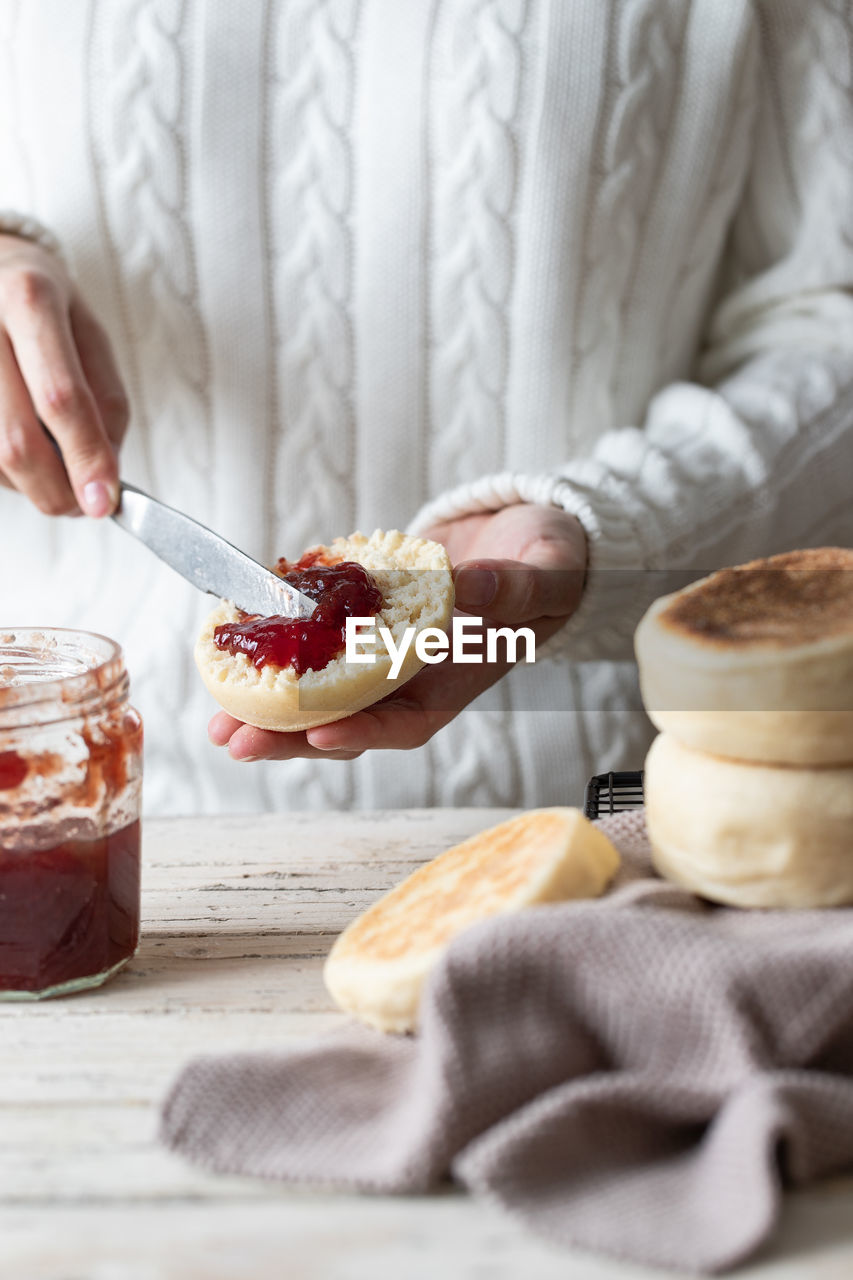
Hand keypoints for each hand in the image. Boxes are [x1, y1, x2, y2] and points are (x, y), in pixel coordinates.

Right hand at [0, 234, 127, 515]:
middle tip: (82, 504)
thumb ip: (106, 402)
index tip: (105, 502)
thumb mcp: (91, 334)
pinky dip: (2, 472)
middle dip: (55, 489)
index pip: (60, 397)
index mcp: (29, 298)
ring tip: (51, 463)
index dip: (86, 458)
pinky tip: (15, 449)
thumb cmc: (44, 305)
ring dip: (28, 483)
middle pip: (15, 440)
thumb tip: (104, 472)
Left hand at [209, 504, 587, 761]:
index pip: (407, 721)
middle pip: (348, 719)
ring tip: (217, 719)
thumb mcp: (543, 574)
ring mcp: (385, 650)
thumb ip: (510, 589)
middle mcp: (415, 675)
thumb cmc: (551, 565)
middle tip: (233, 741)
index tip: (318, 734)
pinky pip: (318, 638)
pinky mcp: (365, 617)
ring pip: (322, 691)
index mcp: (457, 680)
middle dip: (290, 736)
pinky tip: (238, 645)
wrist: (534, 536)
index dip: (363, 732)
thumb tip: (468, 589)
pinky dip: (280, 644)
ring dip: (270, 707)